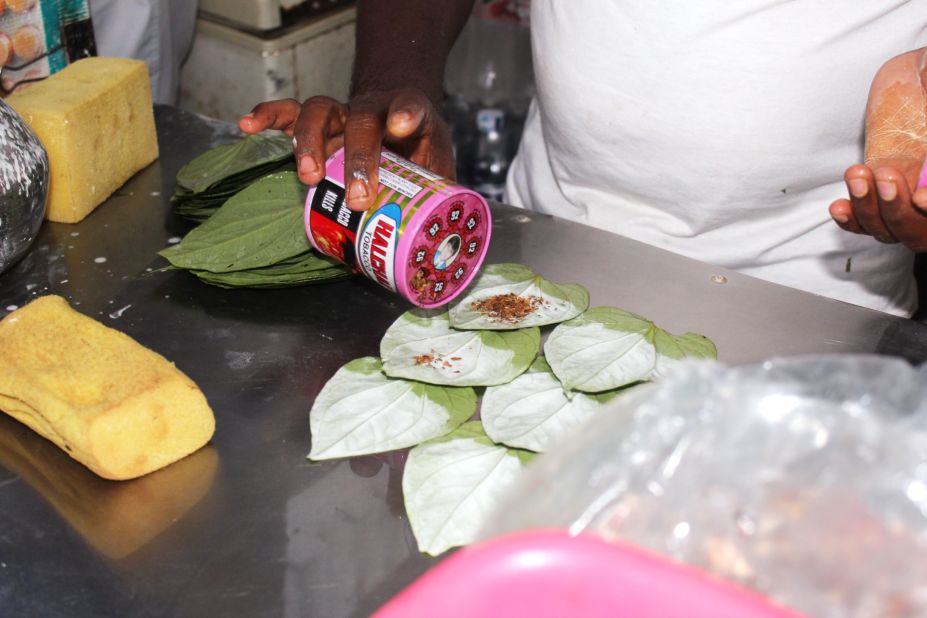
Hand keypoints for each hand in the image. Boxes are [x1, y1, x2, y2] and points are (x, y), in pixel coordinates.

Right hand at [238, 89, 455, 210]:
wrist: (404, 121)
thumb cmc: (420, 152)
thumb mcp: (441, 170)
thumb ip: (443, 200)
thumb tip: (440, 251)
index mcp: (411, 115)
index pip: (411, 105)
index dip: (407, 113)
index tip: (402, 125)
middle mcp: (372, 110)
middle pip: (360, 120)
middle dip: (356, 158)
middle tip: (357, 196)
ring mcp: (342, 115)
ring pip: (320, 112)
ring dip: (311, 143)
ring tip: (307, 176)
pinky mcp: (319, 124)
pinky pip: (288, 113)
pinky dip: (267, 117)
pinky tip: (248, 126)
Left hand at [829, 49, 926, 250]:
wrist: (917, 78)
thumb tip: (924, 174)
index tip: (920, 198)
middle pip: (920, 232)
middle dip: (898, 209)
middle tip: (885, 177)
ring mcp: (910, 200)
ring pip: (892, 230)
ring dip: (869, 210)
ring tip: (857, 174)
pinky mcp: (881, 195)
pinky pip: (868, 222)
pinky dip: (852, 219)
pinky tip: (838, 206)